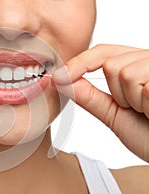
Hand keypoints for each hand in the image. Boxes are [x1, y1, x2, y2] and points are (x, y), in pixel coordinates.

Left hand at [52, 44, 148, 161]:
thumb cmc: (148, 136)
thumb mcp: (113, 114)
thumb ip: (89, 96)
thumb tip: (61, 80)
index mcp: (136, 66)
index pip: (104, 52)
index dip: (80, 62)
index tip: (59, 75)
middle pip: (112, 63)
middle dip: (117, 93)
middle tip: (137, 109)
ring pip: (124, 72)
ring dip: (132, 100)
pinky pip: (142, 85)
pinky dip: (145, 104)